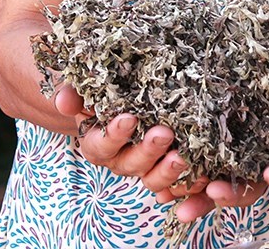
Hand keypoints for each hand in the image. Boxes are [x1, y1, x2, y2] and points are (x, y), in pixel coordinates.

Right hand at [54, 86, 189, 188]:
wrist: (122, 95)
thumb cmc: (103, 90)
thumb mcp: (86, 88)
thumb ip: (73, 94)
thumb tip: (64, 101)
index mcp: (97, 143)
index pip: (101, 145)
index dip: (114, 134)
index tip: (129, 118)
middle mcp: (120, 158)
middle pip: (131, 164)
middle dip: (148, 151)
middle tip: (164, 133)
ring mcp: (145, 166)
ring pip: (154, 178)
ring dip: (169, 171)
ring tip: (183, 155)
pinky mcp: (167, 166)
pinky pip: (178, 180)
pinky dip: (190, 179)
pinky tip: (204, 169)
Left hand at [164, 112, 268, 222]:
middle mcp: (264, 159)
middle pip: (245, 184)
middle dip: (228, 192)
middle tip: (211, 192)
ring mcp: (242, 151)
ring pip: (218, 176)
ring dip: (196, 191)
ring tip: (172, 198)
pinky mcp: (222, 137)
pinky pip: (202, 158)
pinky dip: (183, 168)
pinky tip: (160, 177)